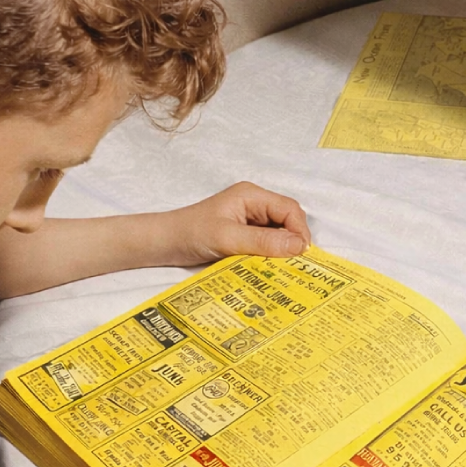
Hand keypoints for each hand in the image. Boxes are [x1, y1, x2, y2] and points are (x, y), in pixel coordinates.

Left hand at [159, 181, 311, 265]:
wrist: (164, 243)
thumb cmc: (190, 233)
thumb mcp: (228, 238)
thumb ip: (263, 242)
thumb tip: (299, 246)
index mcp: (252, 196)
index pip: (289, 209)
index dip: (299, 231)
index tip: (301, 255)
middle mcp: (254, 205)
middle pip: (288, 221)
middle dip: (293, 242)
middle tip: (295, 266)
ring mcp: (249, 221)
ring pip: (279, 234)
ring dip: (282, 251)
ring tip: (284, 270)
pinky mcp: (244, 236)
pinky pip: (266, 244)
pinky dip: (271, 256)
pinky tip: (269, 269)